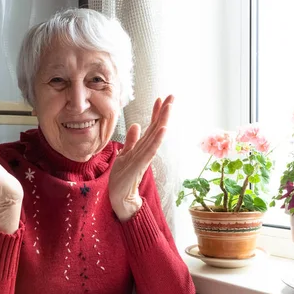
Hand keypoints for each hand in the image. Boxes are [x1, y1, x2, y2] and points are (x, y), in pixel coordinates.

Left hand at [109, 95, 173, 220]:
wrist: (120, 198)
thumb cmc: (122, 178)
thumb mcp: (124, 155)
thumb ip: (131, 141)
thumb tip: (136, 125)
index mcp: (142, 147)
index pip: (151, 127)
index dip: (156, 113)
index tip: (161, 98)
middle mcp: (145, 151)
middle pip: (156, 128)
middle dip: (164, 112)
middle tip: (172, 96)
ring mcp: (144, 157)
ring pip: (155, 136)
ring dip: (163, 121)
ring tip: (170, 107)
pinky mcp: (140, 165)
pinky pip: (150, 150)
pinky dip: (157, 140)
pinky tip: (163, 129)